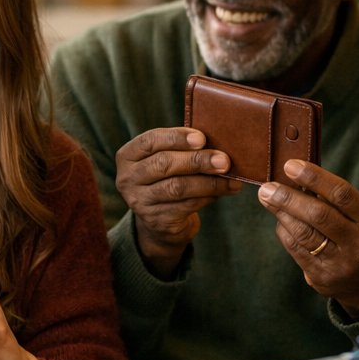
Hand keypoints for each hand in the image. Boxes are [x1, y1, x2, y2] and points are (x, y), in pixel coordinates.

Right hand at [115, 127, 241, 276]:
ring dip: (208, 182)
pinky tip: (222, 192)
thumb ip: (183, 149)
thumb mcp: (167, 160)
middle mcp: (128, 179)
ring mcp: (140, 202)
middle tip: (224, 161)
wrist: (161, 221)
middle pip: (164, 164)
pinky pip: (186, 205)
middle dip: (197, 161)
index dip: (176, 138)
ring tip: (230, 180)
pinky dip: (207, 197)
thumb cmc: (168, 178)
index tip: (202, 138)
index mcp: (128, 156)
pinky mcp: (156, 221)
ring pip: (177, 187)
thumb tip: (218, 144)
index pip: (150, 141)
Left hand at [257, 160, 358, 316]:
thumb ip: (337, 199)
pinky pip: (297, 249)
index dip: (314, 177)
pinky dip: (285, 231)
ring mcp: (340, 263)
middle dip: (289, 198)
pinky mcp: (322, 277)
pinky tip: (279, 219)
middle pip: (319, 216)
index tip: (291, 166)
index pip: (341, 194)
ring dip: (281, 213)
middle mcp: (358, 243)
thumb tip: (298, 176)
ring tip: (267, 197)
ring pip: (304, 234)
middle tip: (268, 187)